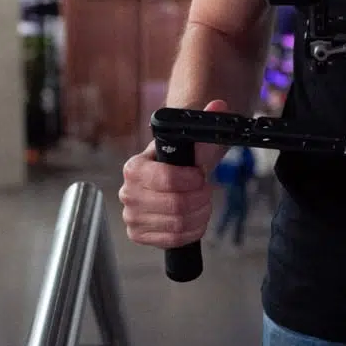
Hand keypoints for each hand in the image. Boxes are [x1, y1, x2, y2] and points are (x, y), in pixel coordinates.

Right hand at [119, 99, 229, 248]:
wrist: (173, 174)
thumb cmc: (180, 157)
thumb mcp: (191, 139)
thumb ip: (204, 121)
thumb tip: (218, 105)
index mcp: (134, 167)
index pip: (165, 179)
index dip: (191, 179)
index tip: (201, 174)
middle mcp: (127, 193)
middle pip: (175, 205)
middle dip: (200, 197)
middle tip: (206, 188)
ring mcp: (132, 217)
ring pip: (178, 224)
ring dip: (200, 213)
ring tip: (203, 201)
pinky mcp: (140, 235)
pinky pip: (173, 240)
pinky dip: (193, 230)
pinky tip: (196, 217)